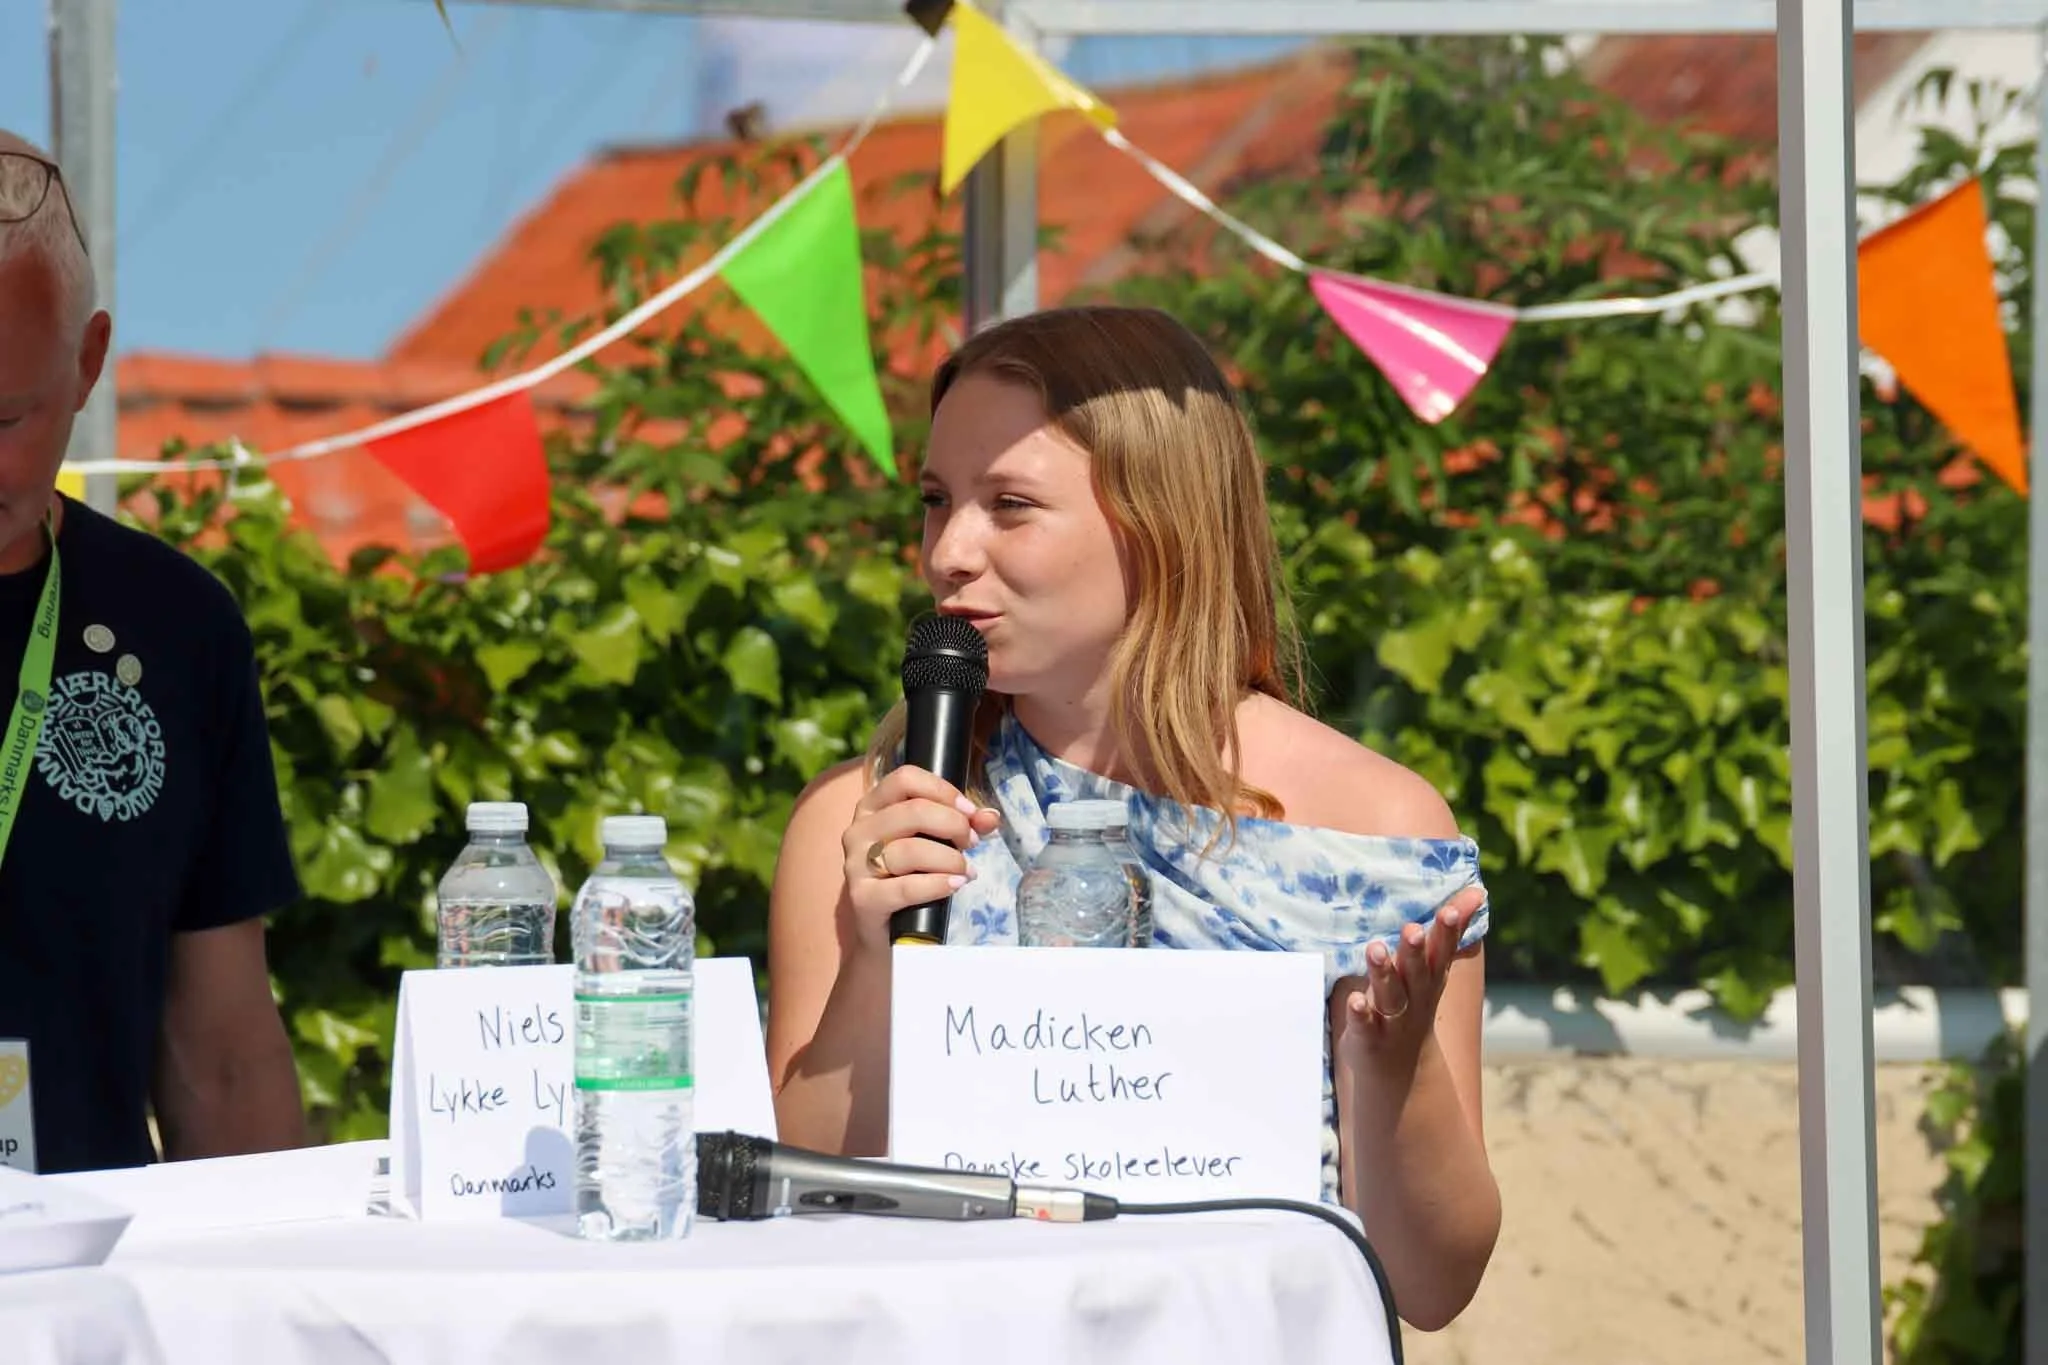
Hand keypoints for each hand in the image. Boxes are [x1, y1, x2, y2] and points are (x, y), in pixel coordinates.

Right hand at [841, 765, 1001, 953]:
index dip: (943, 790)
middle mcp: (858, 831)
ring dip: (950, 859)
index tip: (969, 811)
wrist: (885, 932)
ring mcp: (855, 865)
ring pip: (911, 850)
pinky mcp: (863, 898)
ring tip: (966, 871)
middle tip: (972, 842)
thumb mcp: (935, 843)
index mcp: (872, 807)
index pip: (905, 778)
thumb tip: (991, 817)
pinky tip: (955, 884)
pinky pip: (905, 887)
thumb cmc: (909, 877)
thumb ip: (963, 825)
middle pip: (913, 811)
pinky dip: (937, 885)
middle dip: (954, 825)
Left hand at [1336, 885, 1484, 1061]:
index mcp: (1431, 977)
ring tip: (1375, 949)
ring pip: (1391, 996)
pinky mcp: (1369, 1037)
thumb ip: (1452, 928)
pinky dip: (1361, 1014)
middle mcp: (1416, 998)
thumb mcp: (1434, 967)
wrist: (1402, 1072)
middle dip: (1415, 952)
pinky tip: (1355, 1000)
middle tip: (1413, 929)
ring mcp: (1394, 1020)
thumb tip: (1477, 890)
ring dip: (1384, 973)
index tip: (1449, 910)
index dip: (1447, 932)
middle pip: (1417, 972)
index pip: (1442, 951)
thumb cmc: (1415, 1002)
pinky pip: (1366, 1025)